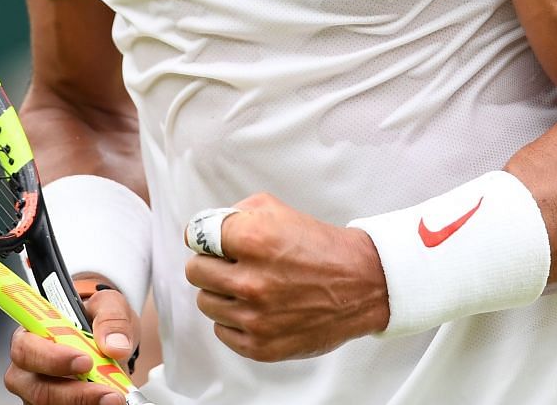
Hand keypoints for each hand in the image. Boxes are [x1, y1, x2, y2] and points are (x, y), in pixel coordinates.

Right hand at [3, 274, 136, 404]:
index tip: (84, 361)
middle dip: (75, 393)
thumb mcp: (108, 304)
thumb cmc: (97, 320)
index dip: (51, 358)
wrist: (110, 343)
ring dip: (84, 404)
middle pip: (36, 388)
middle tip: (108, 390)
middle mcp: (29, 366)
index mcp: (32, 332)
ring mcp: (38, 391)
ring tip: (113, 397)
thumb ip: (111, 317)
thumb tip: (114, 344)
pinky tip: (104, 403)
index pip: (25, 347)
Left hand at [184, 191, 389, 361]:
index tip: (214, 242)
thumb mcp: (277, 211)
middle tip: (234, 264)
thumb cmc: (318, 247)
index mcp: (254, 240)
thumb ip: (234, 214)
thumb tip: (203, 230)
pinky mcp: (260, 346)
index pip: (196, 236)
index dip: (206, 237)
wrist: (361, 285)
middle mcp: (251, 281)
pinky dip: (234, 320)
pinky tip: (257, 308)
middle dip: (212, 264)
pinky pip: (221, 330)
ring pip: (206, 302)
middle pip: (196, 271)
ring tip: (250, 286)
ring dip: (222, 293)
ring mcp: (255, 317)